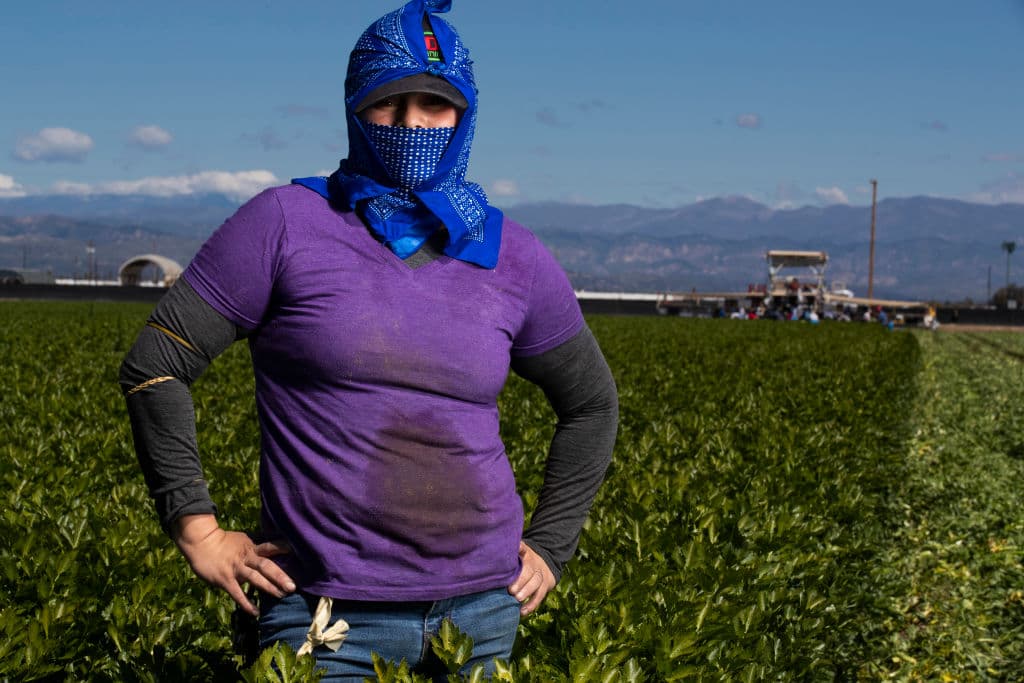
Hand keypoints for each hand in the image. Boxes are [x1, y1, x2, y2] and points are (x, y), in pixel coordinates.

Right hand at [173, 514, 294, 615]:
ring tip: (281, 596)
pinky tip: (255, 612)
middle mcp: (246, 558)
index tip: (298, 552)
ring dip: (268, 588)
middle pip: (266, 566)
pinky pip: (237, 593)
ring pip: (255, 579)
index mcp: (251, 548)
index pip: (270, 547)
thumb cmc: (223, 541)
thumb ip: (255, 548)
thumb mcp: (242, 540)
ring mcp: (236, 569)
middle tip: (293, 586)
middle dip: (280, 576)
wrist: (201, 542)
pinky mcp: (225, 580)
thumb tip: (272, 551)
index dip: (283, 548)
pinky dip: (246, 603)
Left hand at [508, 541, 555, 616]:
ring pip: (537, 585)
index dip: (519, 561)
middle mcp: (536, 565)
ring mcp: (541, 577)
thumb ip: (511, 550)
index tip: (509, 571)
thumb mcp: (519, 550)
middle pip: (531, 572)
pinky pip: (539, 597)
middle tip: (510, 591)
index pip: (524, 554)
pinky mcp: (545, 588)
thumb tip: (496, 546)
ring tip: (516, 600)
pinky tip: (522, 612)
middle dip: (521, 582)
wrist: (544, 563)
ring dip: (527, 593)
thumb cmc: (523, 558)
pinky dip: (531, 605)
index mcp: (527, 554)